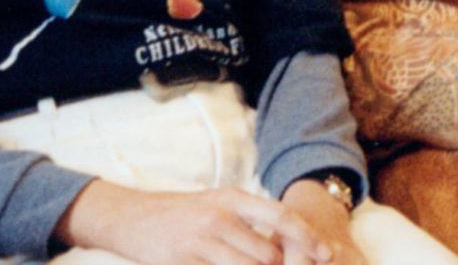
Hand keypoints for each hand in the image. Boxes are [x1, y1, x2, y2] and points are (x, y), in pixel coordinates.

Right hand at [55, 181, 358, 264]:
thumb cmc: (183, 212)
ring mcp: (198, 242)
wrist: (131, 216)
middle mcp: (218, 217)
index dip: (307, 237)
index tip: (327, 253)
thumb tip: (287, 241)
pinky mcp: (180, 263)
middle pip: (267, 253)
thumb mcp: (218, 203)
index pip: (280, 217)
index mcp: (232, 198)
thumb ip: (250, 219)